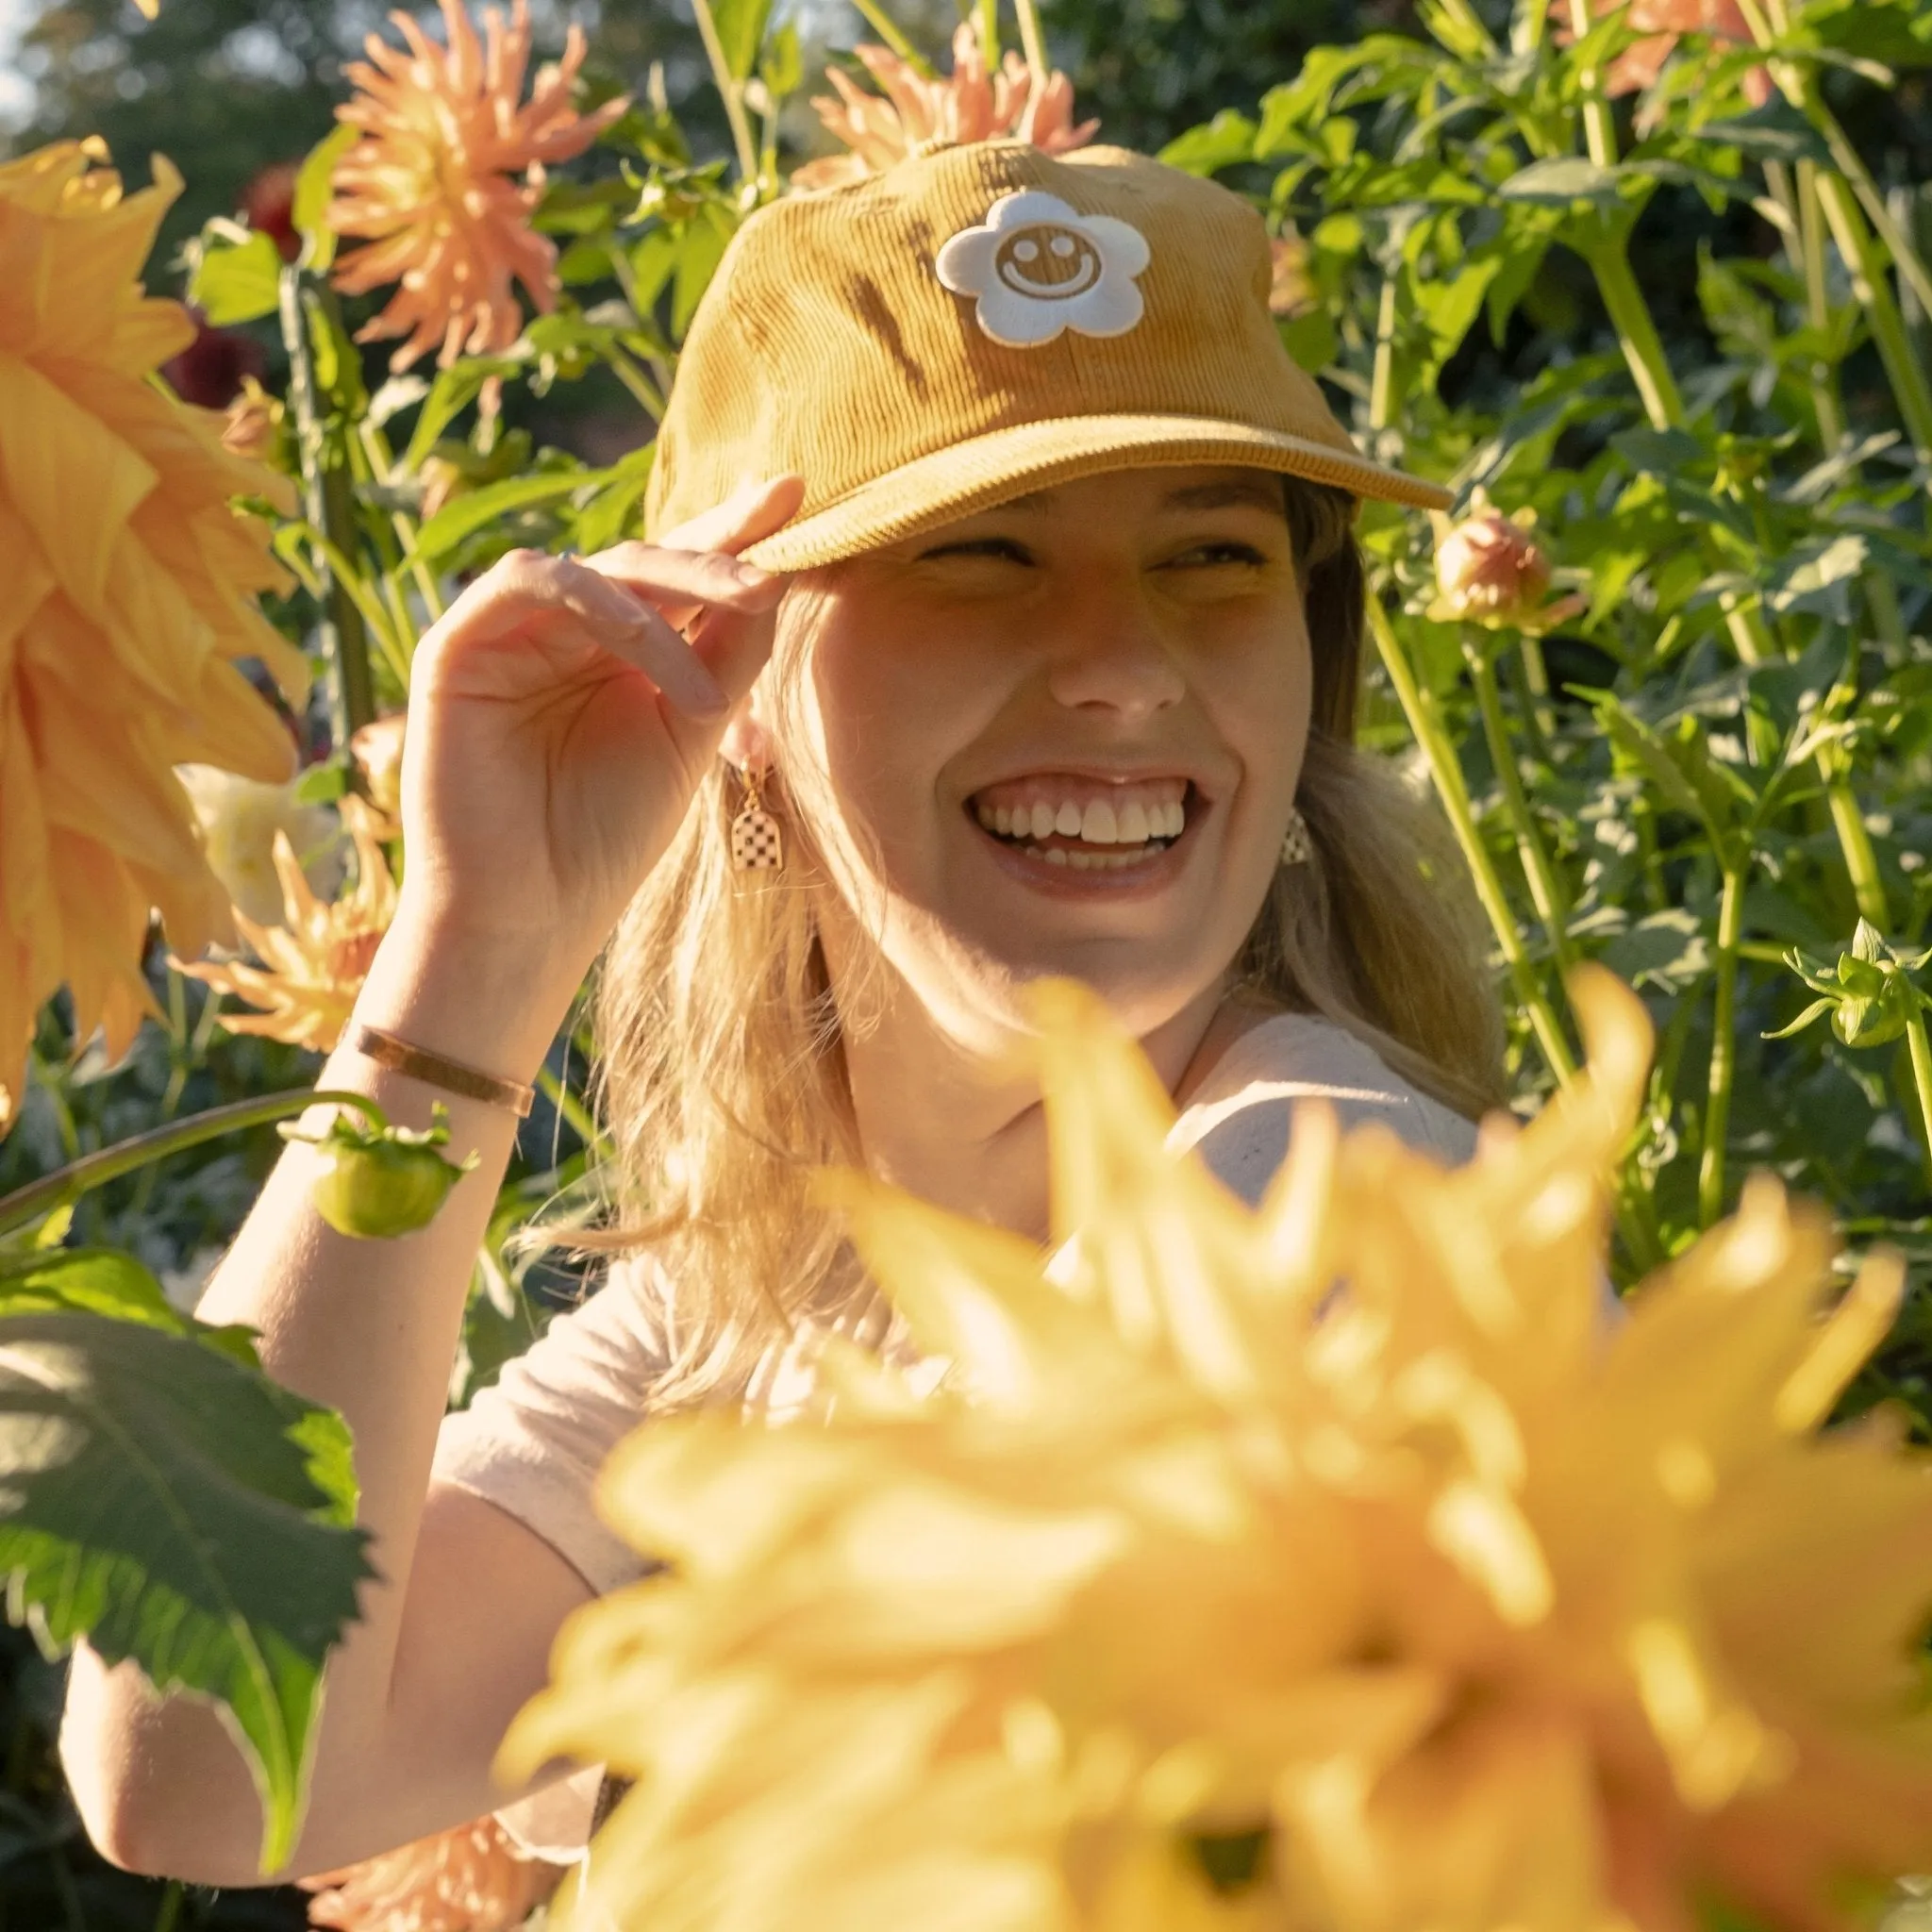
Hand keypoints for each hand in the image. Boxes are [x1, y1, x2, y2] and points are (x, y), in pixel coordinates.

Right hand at [394, 475, 804, 983]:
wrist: (531, 915)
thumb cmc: (607, 838)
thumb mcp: (691, 732)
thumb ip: (730, 656)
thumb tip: (779, 572)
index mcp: (622, 648)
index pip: (681, 574)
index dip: (734, 531)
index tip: (797, 494)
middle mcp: (565, 629)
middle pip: (644, 559)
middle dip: (715, 555)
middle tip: (773, 574)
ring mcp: (510, 632)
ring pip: (596, 566)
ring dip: (672, 593)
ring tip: (727, 647)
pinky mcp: (458, 644)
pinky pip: (528, 581)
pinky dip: (600, 606)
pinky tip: (653, 650)